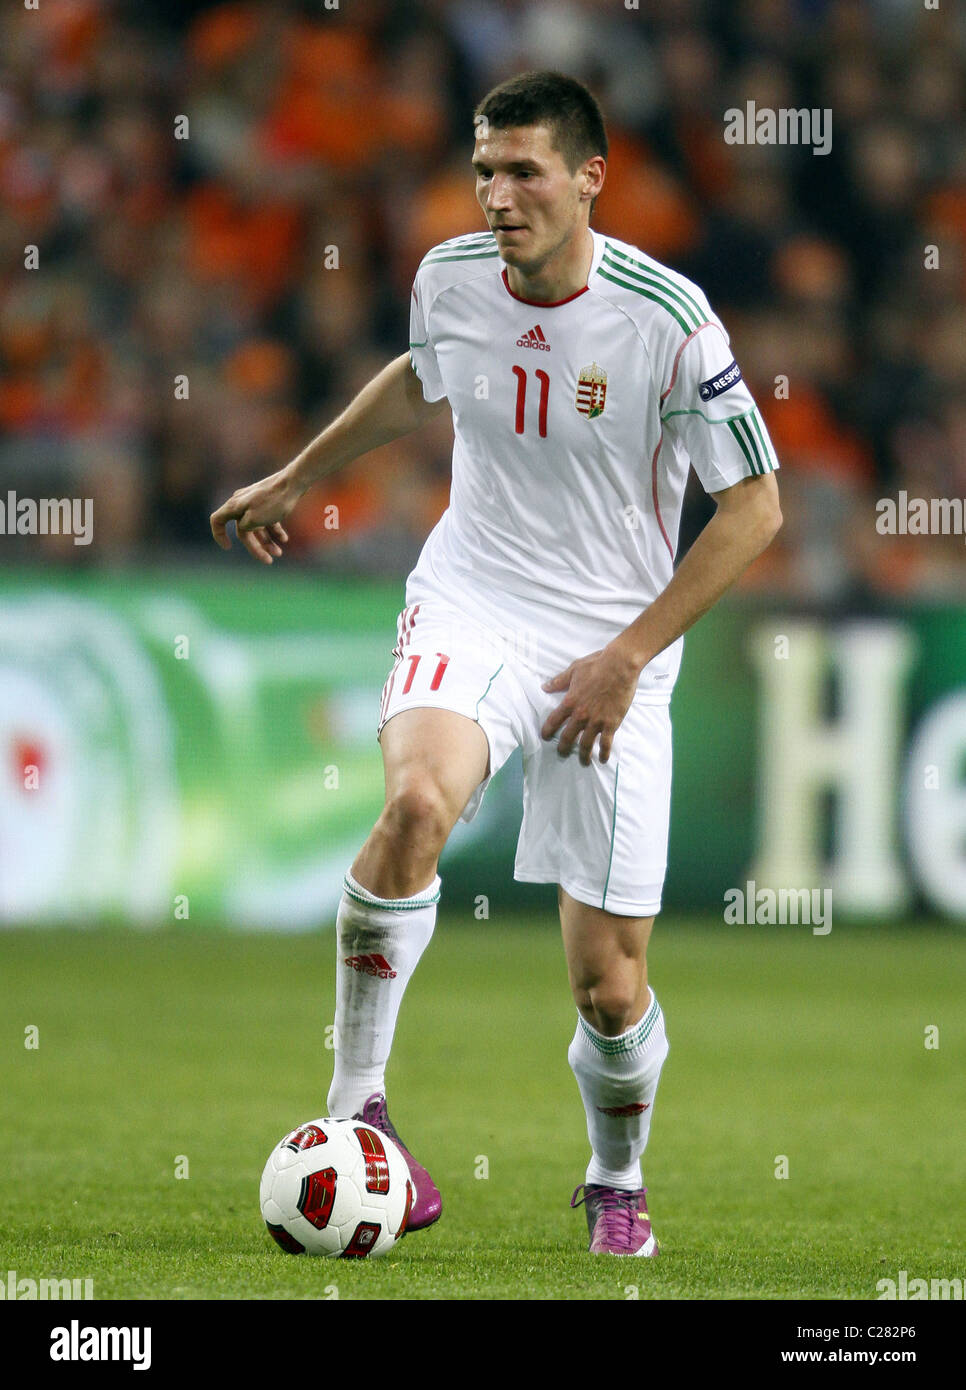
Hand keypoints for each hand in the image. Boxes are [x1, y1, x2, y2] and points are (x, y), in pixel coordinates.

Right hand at [210, 467, 301, 564]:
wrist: (294, 482)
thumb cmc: (274, 501)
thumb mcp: (254, 520)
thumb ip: (244, 528)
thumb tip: (245, 530)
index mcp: (234, 506)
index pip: (217, 521)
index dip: (219, 535)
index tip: (228, 547)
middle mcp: (241, 503)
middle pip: (243, 530)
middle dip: (256, 547)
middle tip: (269, 561)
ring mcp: (255, 502)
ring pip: (258, 527)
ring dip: (267, 542)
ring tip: (279, 553)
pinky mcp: (269, 502)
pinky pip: (268, 520)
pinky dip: (275, 531)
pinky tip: (284, 539)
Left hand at [540, 641, 640, 765]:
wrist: (620, 666)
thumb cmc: (597, 665)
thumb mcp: (574, 670)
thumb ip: (559, 681)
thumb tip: (545, 686)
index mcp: (570, 702)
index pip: (554, 721)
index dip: (548, 730)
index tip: (545, 736)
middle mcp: (581, 715)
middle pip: (568, 737)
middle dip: (563, 748)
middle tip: (562, 753)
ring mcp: (596, 721)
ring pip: (586, 744)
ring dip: (583, 755)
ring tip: (583, 762)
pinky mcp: (611, 723)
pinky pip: (606, 743)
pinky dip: (604, 753)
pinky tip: (603, 759)